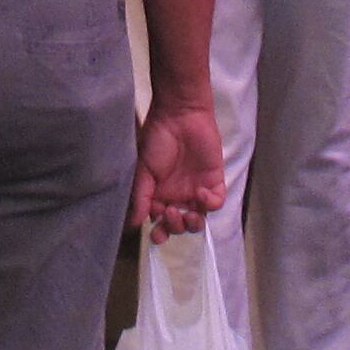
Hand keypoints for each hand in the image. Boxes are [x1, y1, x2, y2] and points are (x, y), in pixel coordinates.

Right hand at [130, 98, 224, 236]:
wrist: (179, 114)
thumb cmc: (157, 139)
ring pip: (199, 219)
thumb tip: (134, 224)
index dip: (160, 232)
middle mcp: (179, 196)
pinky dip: (209, 204)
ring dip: (193, 223)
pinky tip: (199, 193)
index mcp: (160, 195)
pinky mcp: (214, 181)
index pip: (161, 223)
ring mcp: (197, 190)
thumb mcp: (143, 169)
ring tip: (186, 214)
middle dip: (176, 227)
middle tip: (170, 214)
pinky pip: (216, 202)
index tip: (157, 234)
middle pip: (180, 225)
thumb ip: (141, 197)